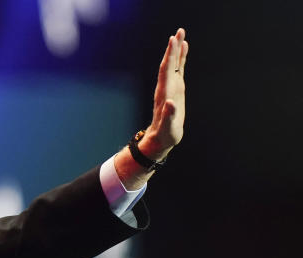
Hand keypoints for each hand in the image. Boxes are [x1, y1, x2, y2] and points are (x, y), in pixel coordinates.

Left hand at [140, 28, 187, 161]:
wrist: (161, 138)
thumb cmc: (165, 135)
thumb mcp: (168, 127)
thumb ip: (169, 115)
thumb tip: (171, 103)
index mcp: (164, 94)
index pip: (167, 71)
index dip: (170, 56)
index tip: (173, 41)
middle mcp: (166, 87)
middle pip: (169, 64)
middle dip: (173, 48)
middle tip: (179, 31)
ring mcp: (171, 87)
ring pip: (174, 65)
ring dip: (177, 50)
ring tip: (181, 34)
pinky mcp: (176, 90)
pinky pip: (179, 70)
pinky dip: (181, 59)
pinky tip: (184, 48)